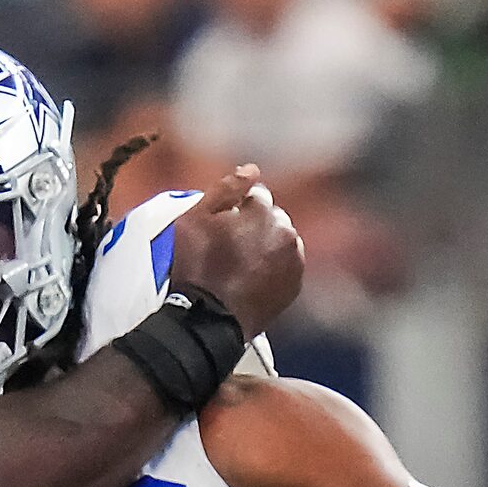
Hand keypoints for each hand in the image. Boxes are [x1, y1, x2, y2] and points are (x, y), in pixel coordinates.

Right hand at [168, 166, 303, 337]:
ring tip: (238, 264)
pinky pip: (284, 266)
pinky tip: (249, 277)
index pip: (255, 195)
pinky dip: (271, 267)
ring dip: (264, 245)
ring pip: (279, 241)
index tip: (218, 223)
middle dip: (253, 225)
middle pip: (271, 217)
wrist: (208, 318)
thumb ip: (225, 188)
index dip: (234, 207)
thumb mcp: (193, 220)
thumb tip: (252, 168)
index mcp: (263, 211)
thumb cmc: (195, 266)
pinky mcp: (294, 285)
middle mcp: (286, 232)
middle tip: (226, 245)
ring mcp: (293, 260)